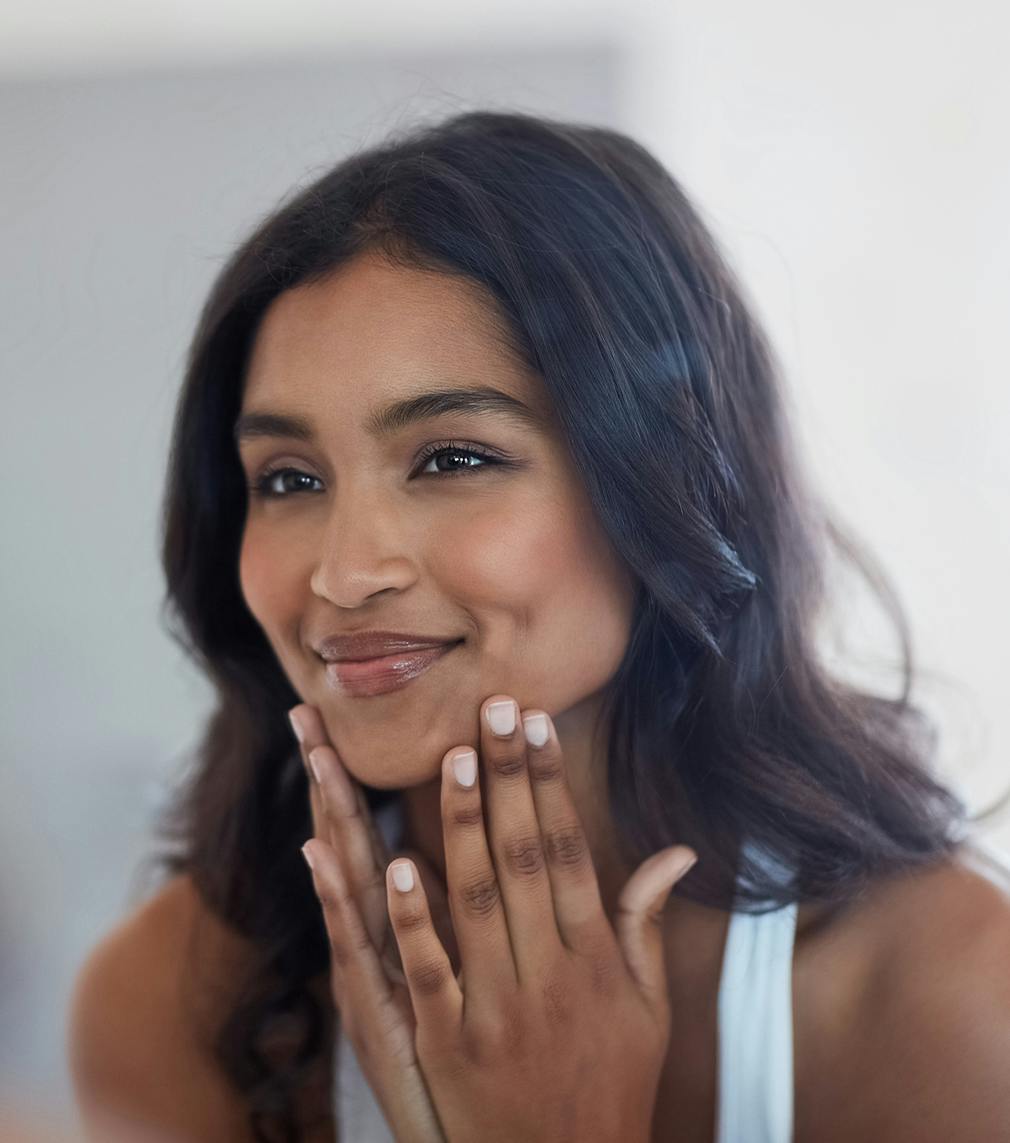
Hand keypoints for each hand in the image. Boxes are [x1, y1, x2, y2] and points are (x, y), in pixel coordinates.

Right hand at [291, 702, 452, 1142]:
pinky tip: (326, 856)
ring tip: (317, 758)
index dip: (355, 783)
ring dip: (334, 819)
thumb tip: (429, 858)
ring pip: (349, 884)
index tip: (333, 725)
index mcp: (399, 931)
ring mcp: (372, 979)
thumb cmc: (469, 1063)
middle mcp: (375, 947)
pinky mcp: (378, 1017)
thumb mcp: (455, 984)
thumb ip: (456, 916)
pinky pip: (362, 950)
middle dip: (333, 780)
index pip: (376, 837)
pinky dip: (346, 904)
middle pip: (351, 846)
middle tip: (305, 714)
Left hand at [298, 695, 697, 1142]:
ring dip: (465, 827)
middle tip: (494, 708)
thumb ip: (646, 925)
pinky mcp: (450, 1047)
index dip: (552, 785)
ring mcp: (499, 1011)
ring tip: (454, 757)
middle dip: (510, 778)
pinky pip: (430, 973)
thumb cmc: (612, 1085)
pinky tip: (398, 862)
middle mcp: (552, 976)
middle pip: (526, 859)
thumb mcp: (649, 1009)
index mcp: (597, 959)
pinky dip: (414, 919)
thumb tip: (676, 851)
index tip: (536, 726)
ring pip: (479, 902)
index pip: (570, 851)